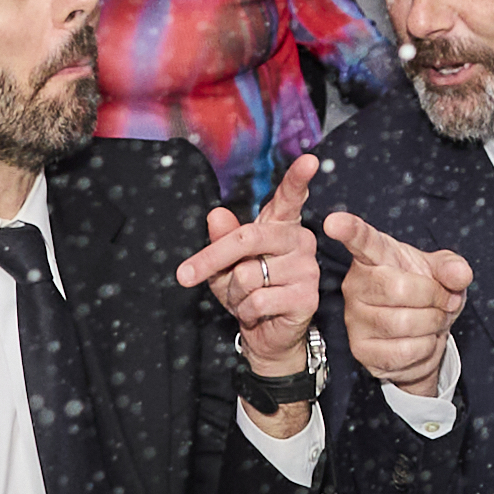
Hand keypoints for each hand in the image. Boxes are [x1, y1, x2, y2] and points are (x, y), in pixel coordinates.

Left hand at [179, 152, 324, 372]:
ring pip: (247, 275)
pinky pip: (258, 299)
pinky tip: (259, 312)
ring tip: (246, 299)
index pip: (290, 198)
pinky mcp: (308, 296)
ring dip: (234, 294)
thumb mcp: (225, 263)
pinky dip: (246, 311)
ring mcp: (307, 268)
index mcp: (281, 225)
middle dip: (211, 259)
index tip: (309, 160)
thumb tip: (216, 216)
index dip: (298, 179)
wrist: (266, 334)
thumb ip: (221, 239)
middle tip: (184, 275)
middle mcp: (300, 241)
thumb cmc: (247, 291)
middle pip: (247, 238)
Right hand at [316, 203, 473, 395]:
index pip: (362, 240)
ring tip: (435, 320)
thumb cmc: (426, 293)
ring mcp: (355, 318)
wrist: (425, 333)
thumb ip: (452, 267)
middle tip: (445, 301)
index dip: (349, 230)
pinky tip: (422, 339)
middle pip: (398, 288)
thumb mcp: (443, 272)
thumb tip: (459, 274)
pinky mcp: (361, 350)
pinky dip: (425, 348)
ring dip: (433, 324)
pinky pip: (403, 351)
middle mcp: (356, 285)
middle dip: (434, 297)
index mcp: (375, 256)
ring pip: (403, 323)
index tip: (335, 222)